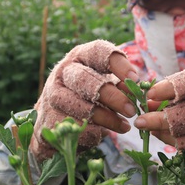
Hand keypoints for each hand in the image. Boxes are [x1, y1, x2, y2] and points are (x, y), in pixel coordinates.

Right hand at [31, 40, 138, 161]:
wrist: (58, 119)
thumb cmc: (91, 94)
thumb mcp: (107, 83)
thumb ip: (122, 84)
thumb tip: (134, 88)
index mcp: (80, 56)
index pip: (98, 51)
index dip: (118, 64)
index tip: (135, 79)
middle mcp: (63, 72)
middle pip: (85, 80)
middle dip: (112, 97)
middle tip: (132, 110)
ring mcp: (53, 96)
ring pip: (79, 105)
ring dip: (106, 118)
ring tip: (124, 126)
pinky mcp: (49, 119)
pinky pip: (73, 126)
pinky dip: (93, 132)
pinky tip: (105, 133)